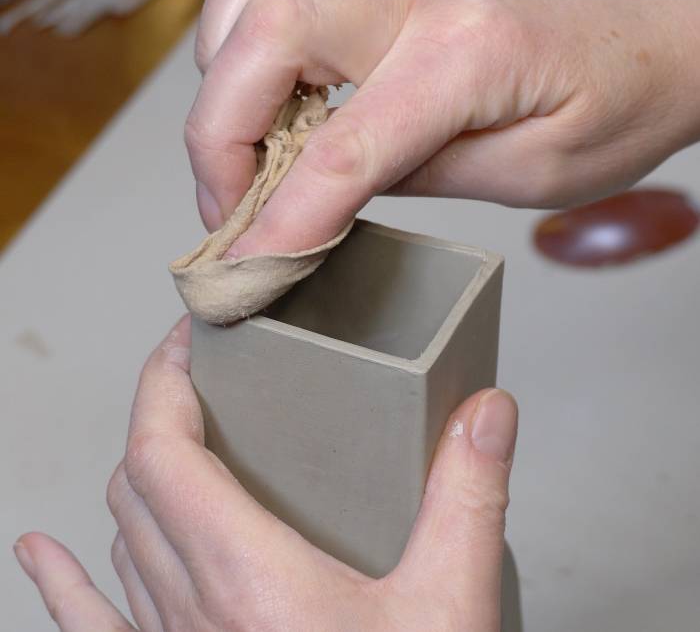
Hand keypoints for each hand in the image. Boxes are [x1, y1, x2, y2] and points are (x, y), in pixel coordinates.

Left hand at [15, 317, 517, 630]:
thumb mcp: (448, 608)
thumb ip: (469, 499)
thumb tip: (486, 413)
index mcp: (247, 579)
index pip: (162, 452)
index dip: (160, 382)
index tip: (185, 338)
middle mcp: (192, 611)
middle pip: (138, 482)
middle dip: (158, 412)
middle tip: (197, 373)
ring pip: (123, 537)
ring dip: (137, 475)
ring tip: (165, 433)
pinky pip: (92, 627)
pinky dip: (63, 583)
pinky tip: (40, 556)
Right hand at [185, 0, 699, 254]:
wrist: (653, 36)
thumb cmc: (615, 103)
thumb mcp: (527, 175)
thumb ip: (414, 177)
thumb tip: (318, 195)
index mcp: (468, 55)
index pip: (341, 145)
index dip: (282, 219)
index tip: (249, 269)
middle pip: (267, 39)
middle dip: (219, 139)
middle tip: (231, 210)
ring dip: (222, 75)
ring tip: (243, 146)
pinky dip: (242, 25)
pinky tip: (264, 82)